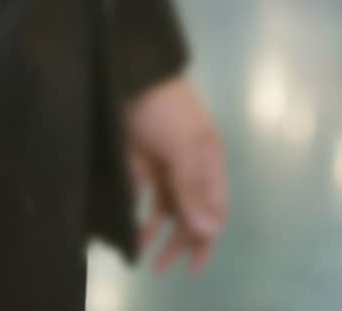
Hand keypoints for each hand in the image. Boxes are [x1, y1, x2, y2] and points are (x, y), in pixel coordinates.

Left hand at [125, 76, 226, 274]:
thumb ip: (193, 188)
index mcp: (208, 163)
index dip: (207, 238)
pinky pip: (141, 194)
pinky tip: (127, 228)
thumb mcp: (183, 147)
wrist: (131, 73)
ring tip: (140, 254)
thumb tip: (207, 230)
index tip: (194, 266)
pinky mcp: (138, 159)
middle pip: (189, 212)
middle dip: (179, 241)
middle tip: (160, 267)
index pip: (214, 209)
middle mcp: (188, 167)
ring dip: (154, 231)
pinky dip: (136, 212)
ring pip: (164, 207)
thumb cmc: (166, 108)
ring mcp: (163, 163)